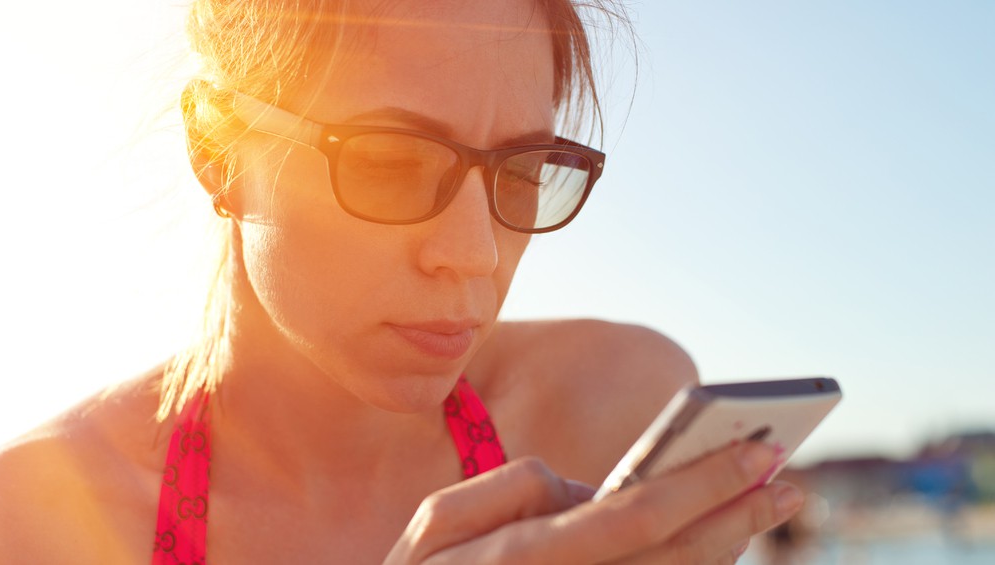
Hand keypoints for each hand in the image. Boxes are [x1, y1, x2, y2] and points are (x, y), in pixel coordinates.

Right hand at [384, 442, 803, 563]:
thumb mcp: (435, 526)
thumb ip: (511, 491)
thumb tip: (585, 488)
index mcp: (525, 556)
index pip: (633, 512)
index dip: (701, 483)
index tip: (754, 453)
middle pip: (671, 556)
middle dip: (737, 516)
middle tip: (790, 481)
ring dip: (725, 545)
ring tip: (765, 506)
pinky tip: (713, 542)